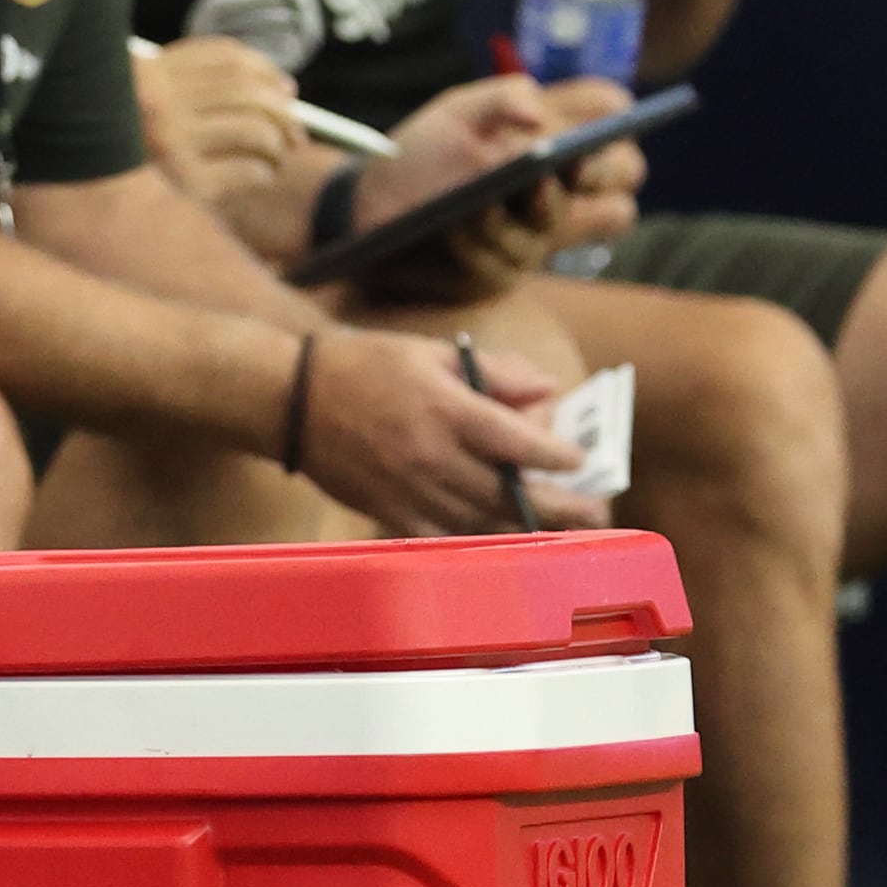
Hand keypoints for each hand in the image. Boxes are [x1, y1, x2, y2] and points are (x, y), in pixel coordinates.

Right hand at [133, 35, 306, 203]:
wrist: (82, 206)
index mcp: (147, 75)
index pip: (226, 58)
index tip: (286, 90)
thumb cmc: (117, 158)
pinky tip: (259, 178)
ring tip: (277, 157)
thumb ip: (189, 86)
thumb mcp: (137, 106)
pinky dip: (264, 173)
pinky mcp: (184, 186)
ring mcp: (171, 144)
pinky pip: (247, 171)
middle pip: (246, 91)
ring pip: (254, 129)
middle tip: (295, 133)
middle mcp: (158, 105)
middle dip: (282, 112)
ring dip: (278, 144)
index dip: (265, 71)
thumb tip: (284, 88)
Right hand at [295, 326, 602, 534]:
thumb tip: (548, 388)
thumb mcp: (432, 351)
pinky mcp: (390, 513)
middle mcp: (431, 456)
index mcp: (444, 409)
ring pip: (482, 520)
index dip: (555, 454)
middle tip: (597, 512)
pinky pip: (445, 535)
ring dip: (524, 525)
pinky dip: (477, 535)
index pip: (517, 442)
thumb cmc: (362, 365)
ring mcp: (410, 491)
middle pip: (510, 492)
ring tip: (559, 527)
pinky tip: (499, 534)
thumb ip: (495, 371)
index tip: (580, 460)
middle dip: (559, 505)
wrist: (289, 400)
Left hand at [344, 76, 643, 305]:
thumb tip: (538, 119)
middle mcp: (561, 188)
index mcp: (558, 139)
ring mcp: (536, 234)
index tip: (593, 127)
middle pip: (618, 180)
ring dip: (526, 208)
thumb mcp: (458, 112)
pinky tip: (456, 224)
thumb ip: (501, 98)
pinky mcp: (503, 271)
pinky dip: (479, 239)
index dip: (615, 124)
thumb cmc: (426, 150)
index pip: (614, 119)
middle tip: (570, 166)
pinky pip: (508, 259)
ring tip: (490, 197)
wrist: (371, 203)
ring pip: (559, 221)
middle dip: (598, 173)